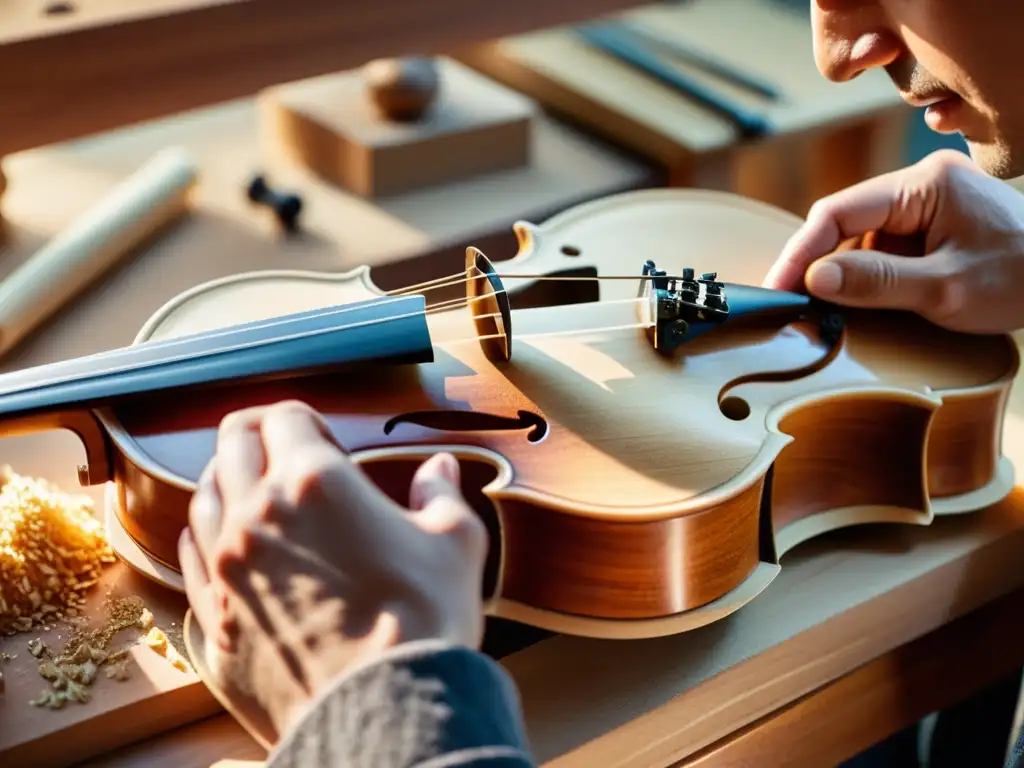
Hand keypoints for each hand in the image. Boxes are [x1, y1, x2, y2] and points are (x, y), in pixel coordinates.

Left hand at [178, 400, 487, 740]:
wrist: (382, 710)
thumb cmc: (421, 623)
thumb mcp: (453, 542)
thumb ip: (440, 494)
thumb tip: (439, 470)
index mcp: (314, 481)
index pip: (283, 417)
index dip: (304, 417)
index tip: (323, 435)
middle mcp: (257, 514)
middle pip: (231, 445)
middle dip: (255, 434)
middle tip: (280, 447)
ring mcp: (227, 568)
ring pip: (202, 497)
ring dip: (225, 481)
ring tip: (252, 491)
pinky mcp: (214, 617)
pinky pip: (190, 559)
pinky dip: (204, 538)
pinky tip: (220, 542)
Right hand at [763, 149, 1023, 333]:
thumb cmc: (1022, 279)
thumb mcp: (946, 288)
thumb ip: (876, 282)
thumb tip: (813, 279)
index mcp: (925, 183)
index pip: (838, 212)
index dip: (800, 252)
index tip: (777, 289)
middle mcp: (921, 183)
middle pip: (844, 221)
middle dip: (815, 262)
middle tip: (789, 303)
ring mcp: (926, 203)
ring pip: (859, 237)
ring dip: (840, 272)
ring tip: (820, 308)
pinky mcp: (931, 224)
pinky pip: (881, 247)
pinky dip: (863, 274)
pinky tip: (856, 300)